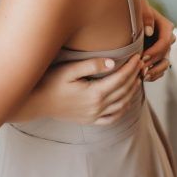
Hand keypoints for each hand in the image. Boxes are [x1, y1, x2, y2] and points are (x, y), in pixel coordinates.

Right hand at [16, 54, 141, 125]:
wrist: (35, 102)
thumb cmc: (49, 82)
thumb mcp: (68, 70)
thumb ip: (90, 65)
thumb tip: (112, 62)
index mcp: (94, 93)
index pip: (120, 78)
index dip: (131, 67)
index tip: (138, 56)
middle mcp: (97, 107)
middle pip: (124, 90)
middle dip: (134, 76)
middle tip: (141, 63)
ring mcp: (94, 116)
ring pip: (122, 104)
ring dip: (132, 91)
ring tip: (137, 78)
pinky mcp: (89, 120)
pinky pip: (112, 118)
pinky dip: (123, 109)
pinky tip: (125, 101)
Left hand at [140, 0, 174, 81]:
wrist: (129, 15)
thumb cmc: (134, 9)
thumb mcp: (140, 6)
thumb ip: (146, 16)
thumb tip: (149, 31)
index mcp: (166, 26)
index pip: (166, 41)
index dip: (155, 51)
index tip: (142, 56)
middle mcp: (167, 38)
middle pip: (164, 54)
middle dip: (152, 62)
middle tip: (140, 69)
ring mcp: (163, 49)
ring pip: (164, 64)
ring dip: (154, 71)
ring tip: (143, 76)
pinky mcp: (158, 57)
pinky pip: (160, 69)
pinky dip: (154, 75)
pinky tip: (143, 78)